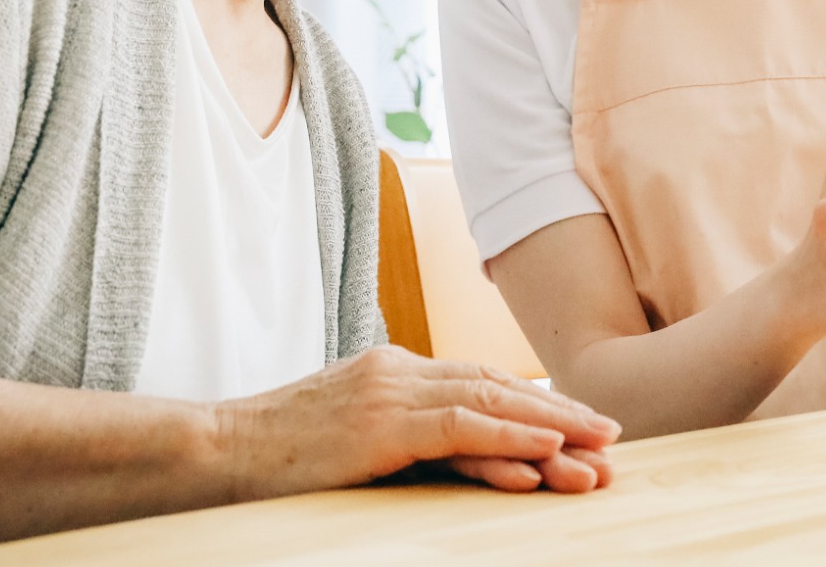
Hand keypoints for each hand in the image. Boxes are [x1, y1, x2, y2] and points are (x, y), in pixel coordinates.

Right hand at [218, 346, 619, 498]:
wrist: (213, 449)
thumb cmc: (274, 455)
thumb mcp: (346, 436)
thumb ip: (399, 436)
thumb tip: (452, 455)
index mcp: (392, 369)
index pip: (478, 380)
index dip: (532, 402)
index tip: (579, 425)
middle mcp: (397, 370)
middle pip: (496, 386)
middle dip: (558, 412)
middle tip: (611, 435)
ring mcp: (388, 392)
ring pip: (488, 402)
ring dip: (550, 427)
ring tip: (598, 446)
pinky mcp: (379, 425)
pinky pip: (458, 428)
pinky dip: (507, 437)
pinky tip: (545, 450)